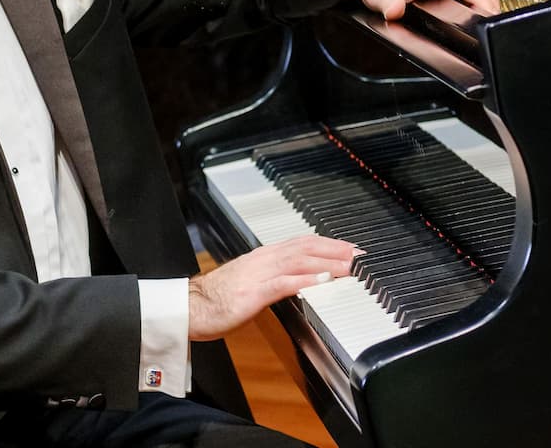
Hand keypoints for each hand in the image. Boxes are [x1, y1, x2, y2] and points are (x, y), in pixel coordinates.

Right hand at [187, 235, 358, 340]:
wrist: (190, 307)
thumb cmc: (218, 299)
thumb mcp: (252, 282)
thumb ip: (275, 278)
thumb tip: (300, 280)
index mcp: (263, 256)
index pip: (302, 243)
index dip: (329, 243)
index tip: (349, 248)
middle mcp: (263, 260)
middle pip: (306, 247)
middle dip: (335, 249)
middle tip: (359, 255)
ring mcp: (258, 275)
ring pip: (299, 262)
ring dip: (328, 263)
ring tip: (349, 266)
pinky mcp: (252, 294)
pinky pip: (283, 284)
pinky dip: (305, 281)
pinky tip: (322, 282)